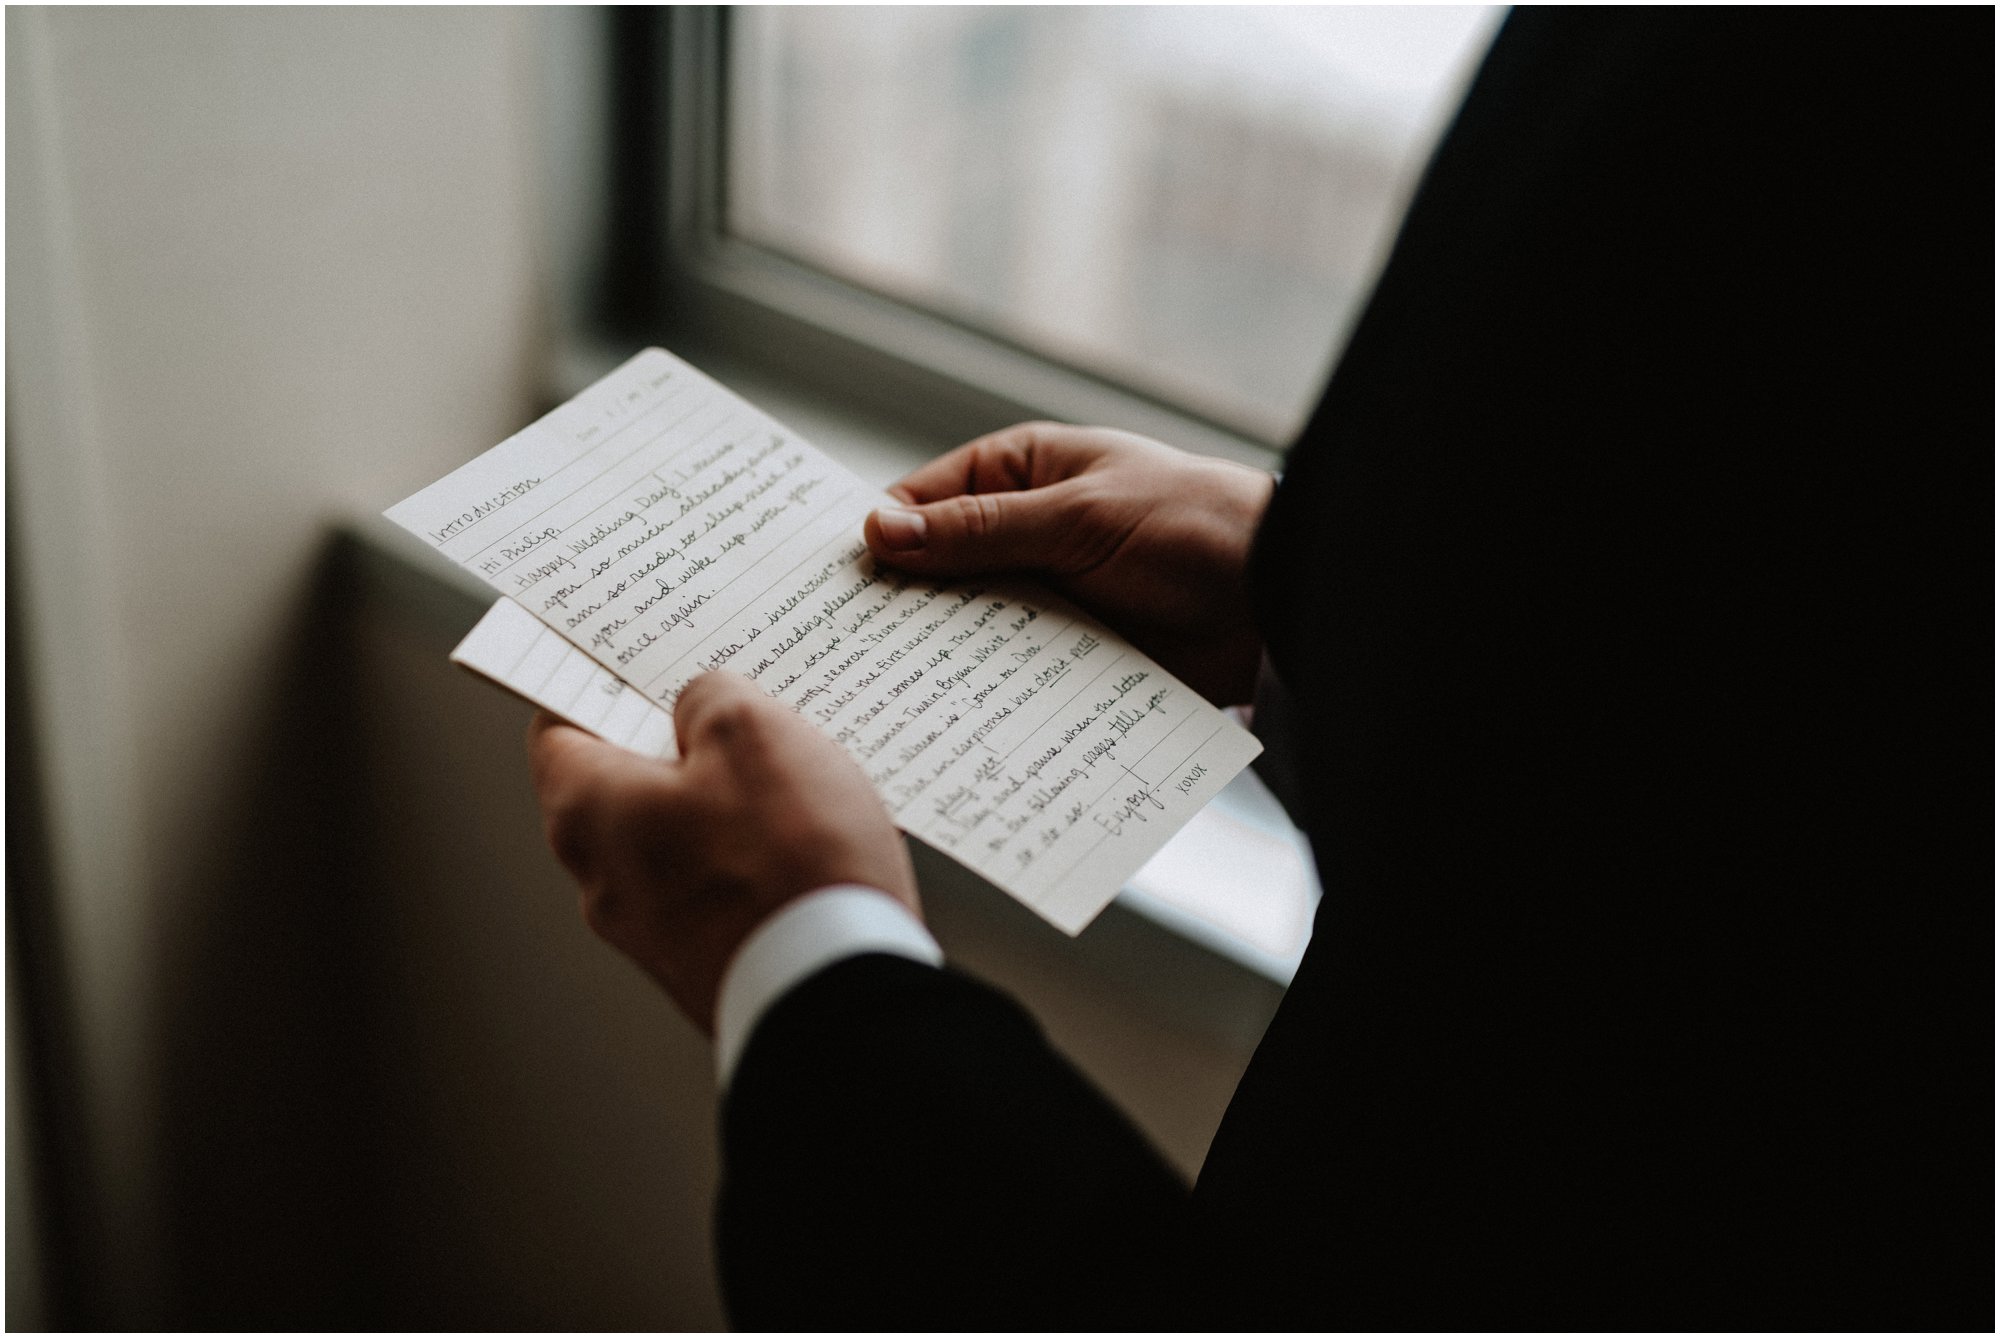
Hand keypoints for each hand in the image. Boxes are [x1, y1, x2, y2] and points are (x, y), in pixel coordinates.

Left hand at [527, 671, 918, 1034]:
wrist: (840, 991)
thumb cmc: (788, 861)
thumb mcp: (753, 731)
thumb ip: (711, 697)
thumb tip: (700, 707)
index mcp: (588, 813)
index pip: (558, 730)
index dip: (596, 686)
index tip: (629, 662)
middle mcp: (603, 882)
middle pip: (623, 786)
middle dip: (677, 746)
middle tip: (736, 713)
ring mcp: (655, 935)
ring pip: (677, 840)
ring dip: (724, 806)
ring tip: (793, 780)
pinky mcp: (707, 967)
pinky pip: (717, 890)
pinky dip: (750, 860)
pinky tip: (807, 844)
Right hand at [863, 422, 1274, 705]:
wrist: (1280, 603)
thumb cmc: (1194, 527)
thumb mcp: (1080, 520)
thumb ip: (981, 532)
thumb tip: (881, 532)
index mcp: (1023, 473)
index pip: (921, 502)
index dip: (875, 540)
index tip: (825, 586)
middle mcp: (1026, 531)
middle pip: (937, 570)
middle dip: (899, 607)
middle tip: (839, 651)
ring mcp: (1047, 594)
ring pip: (969, 627)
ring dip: (939, 655)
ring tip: (882, 696)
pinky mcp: (1071, 652)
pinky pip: (1012, 671)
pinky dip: (986, 690)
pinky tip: (949, 719)